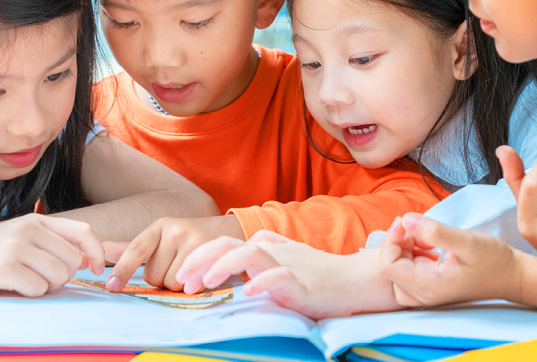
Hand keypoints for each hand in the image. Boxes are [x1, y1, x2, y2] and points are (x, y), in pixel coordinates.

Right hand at [0, 214, 104, 299]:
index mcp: (36, 220)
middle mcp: (28, 229)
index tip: (96, 269)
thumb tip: (85, 259)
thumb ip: (49, 243)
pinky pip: (37, 289)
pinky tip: (9, 286)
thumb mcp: (19, 238)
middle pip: (73, 261)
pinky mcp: (5, 267)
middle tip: (37, 279)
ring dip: (44, 287)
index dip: (97, 252)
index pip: (84, 231)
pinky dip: (28, 294)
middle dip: (61, 278)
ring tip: (21, 282)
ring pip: (58, 277)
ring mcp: (16, 246)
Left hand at [103, 215, 244, 291]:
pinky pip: (188, 284)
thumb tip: (104, 249)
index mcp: (160, 226)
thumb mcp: (164, 236)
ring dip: (178, 284)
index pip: (135, 249)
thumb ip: (135, 246)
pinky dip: (191, 286)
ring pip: (171, 282)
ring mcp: (192, 241)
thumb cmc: (192, 237)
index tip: (111, 286)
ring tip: (190, 269)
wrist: (231, 230)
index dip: (122, 269)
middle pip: (154, 275)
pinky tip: (199, 274)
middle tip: (177, 266)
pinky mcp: (207, 254)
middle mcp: (174, 231)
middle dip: (163, 278)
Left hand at [176, 230, 399, 318]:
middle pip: (227, 245)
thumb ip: (263, 251)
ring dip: (222, 266)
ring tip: (205, 283)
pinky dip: (261, 282)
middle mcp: (271, 250)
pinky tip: (248, 292)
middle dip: (199, 260)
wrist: (355, 279)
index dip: (198, 258)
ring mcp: (286, 263)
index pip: (222, 245)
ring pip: (249, 254)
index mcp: (263, 246)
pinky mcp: (301, 282)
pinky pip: (278, 277)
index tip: (182, 280)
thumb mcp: (285, 257)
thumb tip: (240, 252)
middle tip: (181, 283)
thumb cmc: (319, 273)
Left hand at [380, 213, 522, 306]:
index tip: (406, 222)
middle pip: (390, 268)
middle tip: (420, 228)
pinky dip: (412, 257)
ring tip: (426, 239)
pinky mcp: (430, 290)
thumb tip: (406, 220)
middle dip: (399, 242)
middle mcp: (424, 295)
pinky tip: (430, 248)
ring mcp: (427, 295)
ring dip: (405, 249)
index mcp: (429, 286)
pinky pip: (407, 274)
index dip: (391, 240)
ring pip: (397, 272)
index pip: (388, 266)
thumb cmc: (494, 260)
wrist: (512, 277)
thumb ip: (435, 231)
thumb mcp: (467, 241)